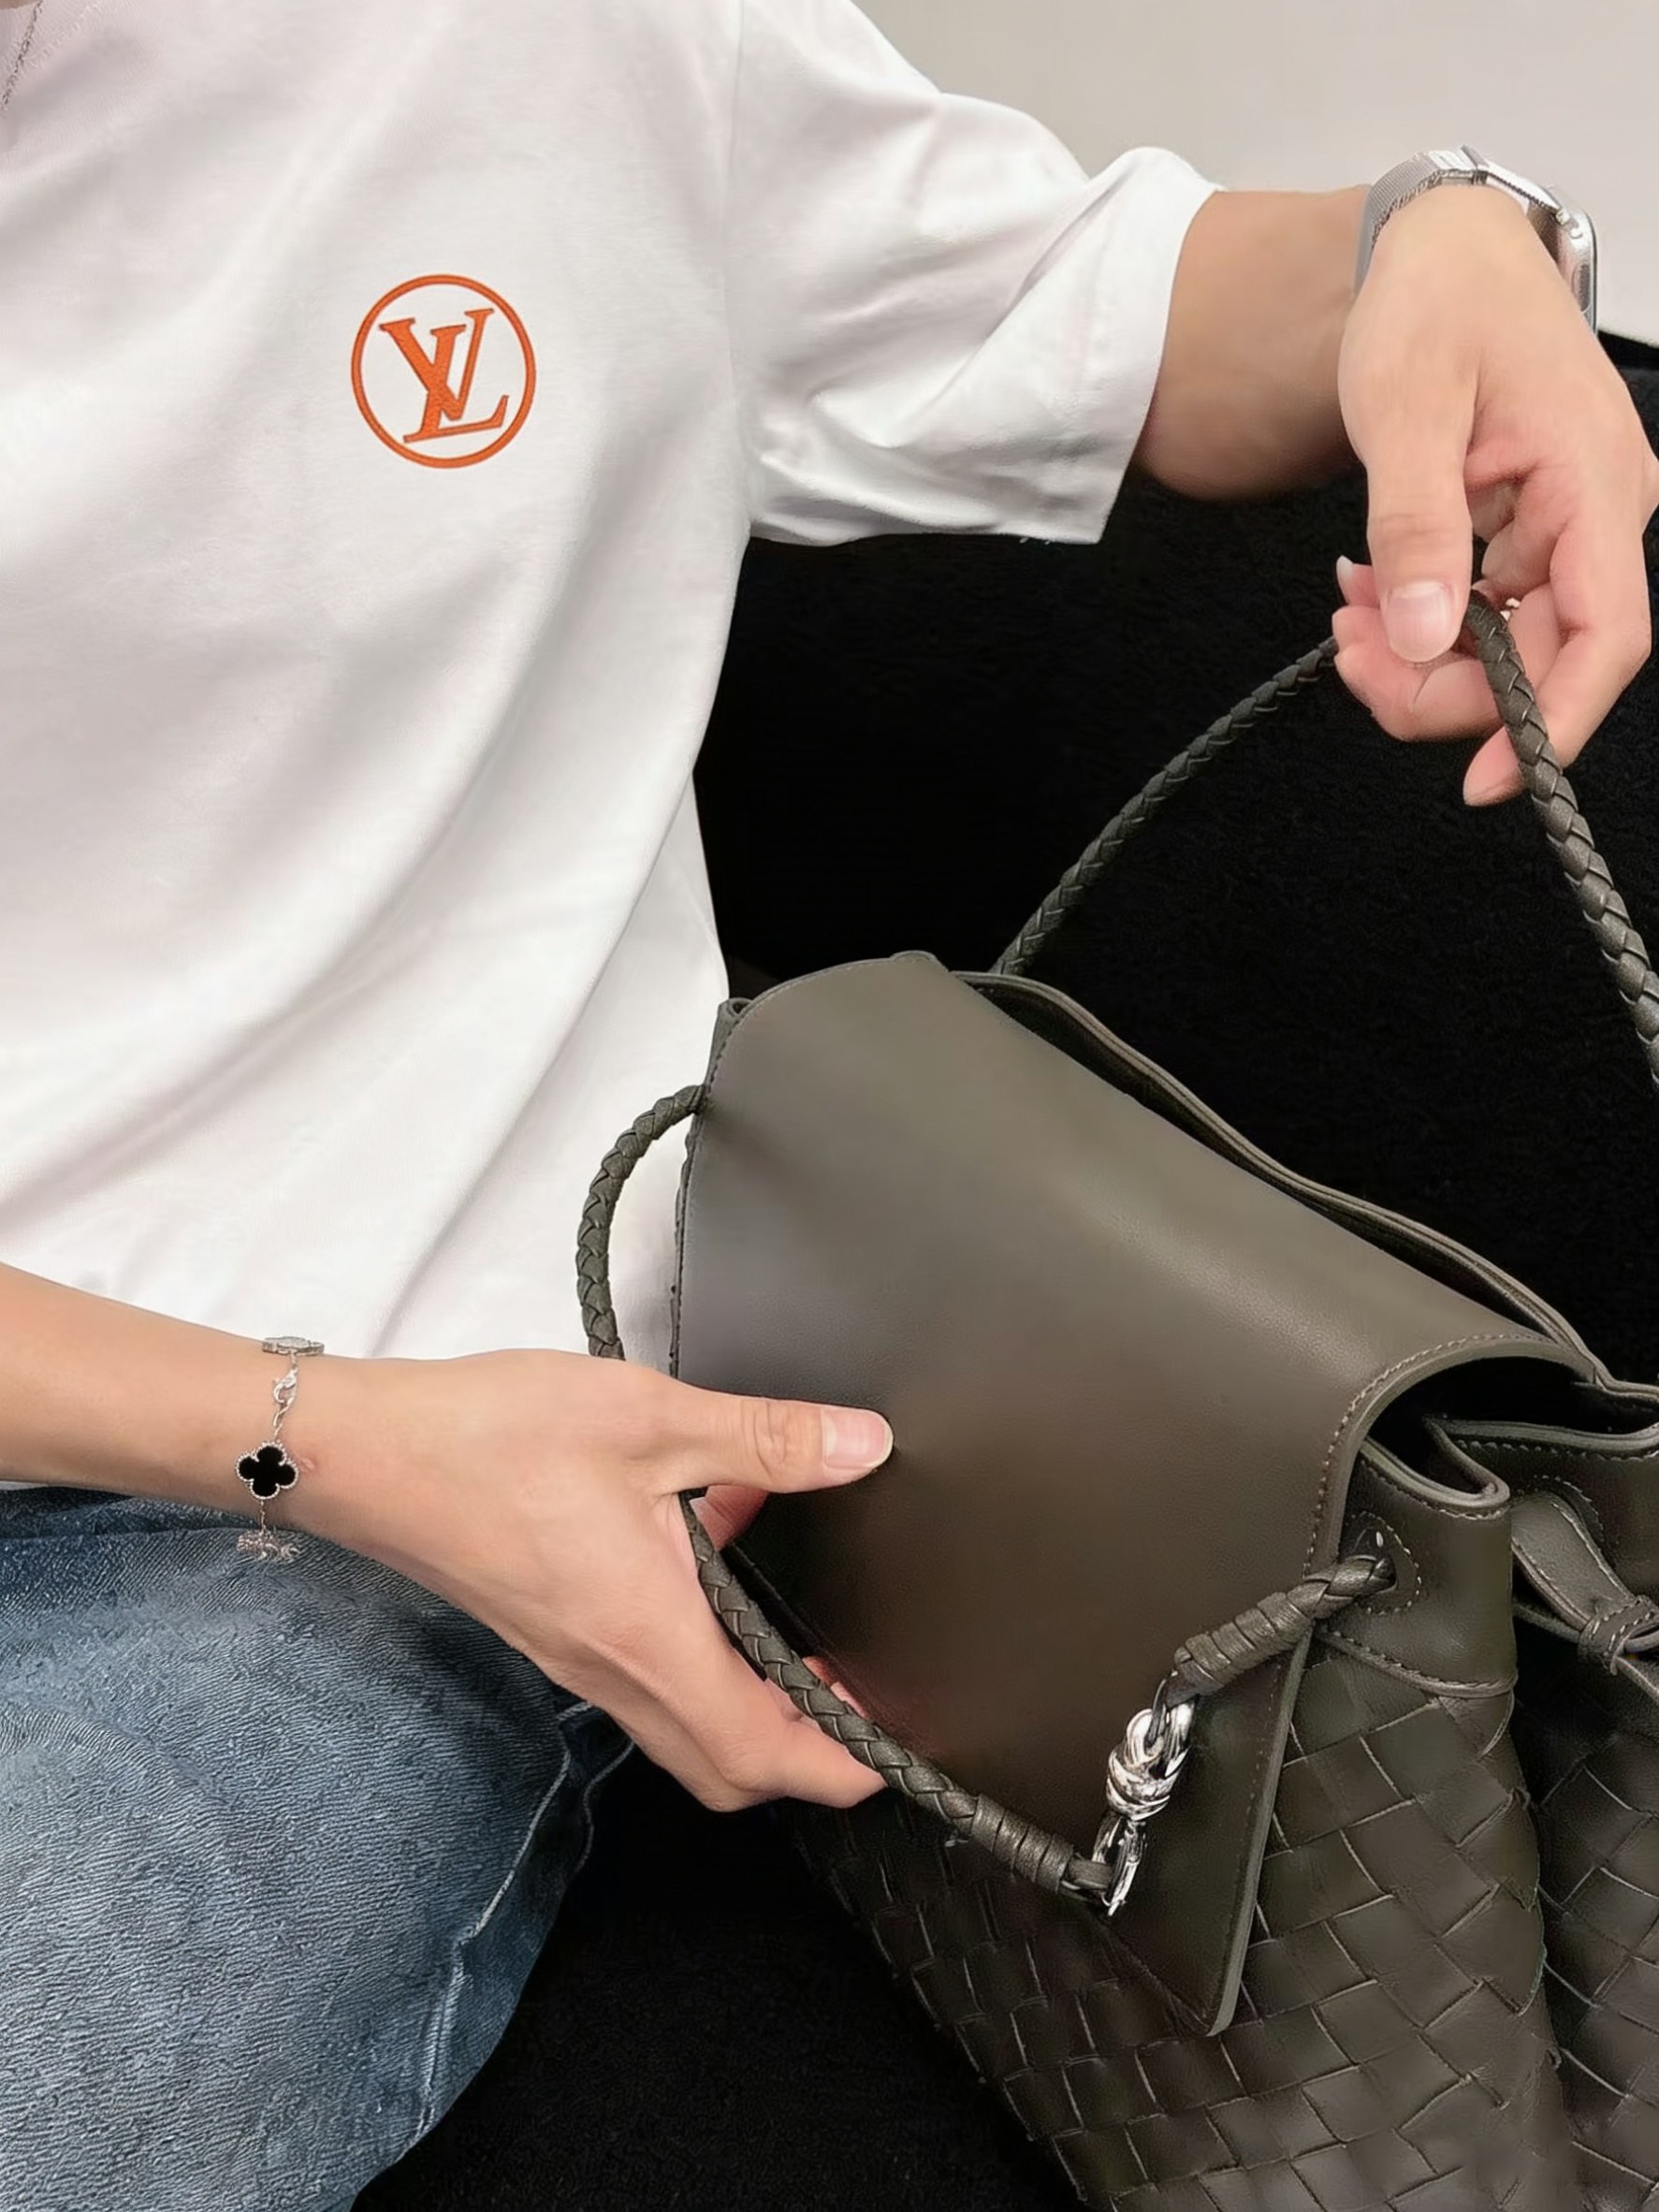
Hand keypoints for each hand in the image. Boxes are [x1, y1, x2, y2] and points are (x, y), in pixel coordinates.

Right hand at [292, 1349, 891, 1811]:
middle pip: (727, 1768)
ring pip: (686, 1731)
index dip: (845, 1763)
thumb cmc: (488, 1439)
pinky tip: (713, 1564)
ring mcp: (577, 1660)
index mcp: (649, 1636)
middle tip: (860, 1700)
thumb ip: (764, 1438)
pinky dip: (702, 1656)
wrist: (366, 1452)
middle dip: (806, 1756)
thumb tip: (859, 1445)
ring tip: (805, 1645)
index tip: (899, 1743)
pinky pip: (647, 1681)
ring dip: (754, 1709)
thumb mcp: (649, 1419)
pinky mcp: (555, 1632)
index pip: (765, 1751)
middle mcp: (613, 1671)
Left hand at [1333, 183, 1658, 804]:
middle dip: (1440, 686)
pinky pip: (1484, 612)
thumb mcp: (1406, 409)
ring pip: (1505, 647)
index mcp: (1595, 480)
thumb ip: (1416, 527)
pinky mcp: (1529, 534)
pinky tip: (1371, 588)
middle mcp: (1597, 513)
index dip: (1551, 722)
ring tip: (1348, 609)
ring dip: (1419, 654)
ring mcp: (1565, 528)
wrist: (1437, 248)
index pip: (1607, 636)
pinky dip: (1420, 618)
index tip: (1486, 780)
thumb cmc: (1437, 300)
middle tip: (1350, 655)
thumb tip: (1418, 634)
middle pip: (1543, 659)